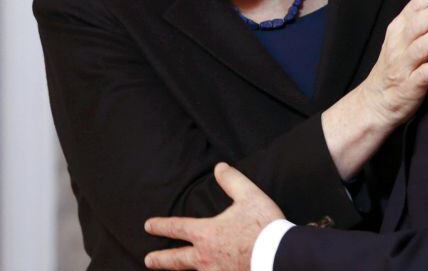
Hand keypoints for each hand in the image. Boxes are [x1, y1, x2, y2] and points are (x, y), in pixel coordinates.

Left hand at [144, 163, 283, 270]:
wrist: (278, 255)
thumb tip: (220, 167)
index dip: (161, 226)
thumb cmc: (263, 225)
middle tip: (148, 260)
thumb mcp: (249, 195)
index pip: (178, 228)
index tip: (148, 225)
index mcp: (207, 233)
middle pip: (176, 260)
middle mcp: (206, 256)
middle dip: (160, 259)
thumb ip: (232, 180)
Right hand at [321, 0, 427, 179]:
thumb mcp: (401, 38)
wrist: (376, 101)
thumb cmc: (396, 64)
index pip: (415, 6)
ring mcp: (403, 66)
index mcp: (398, 29)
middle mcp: (398, 45)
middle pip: (417, 24)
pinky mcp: (410, 86)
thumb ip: (421, 22)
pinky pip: (423, 75)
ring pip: (420, 47)